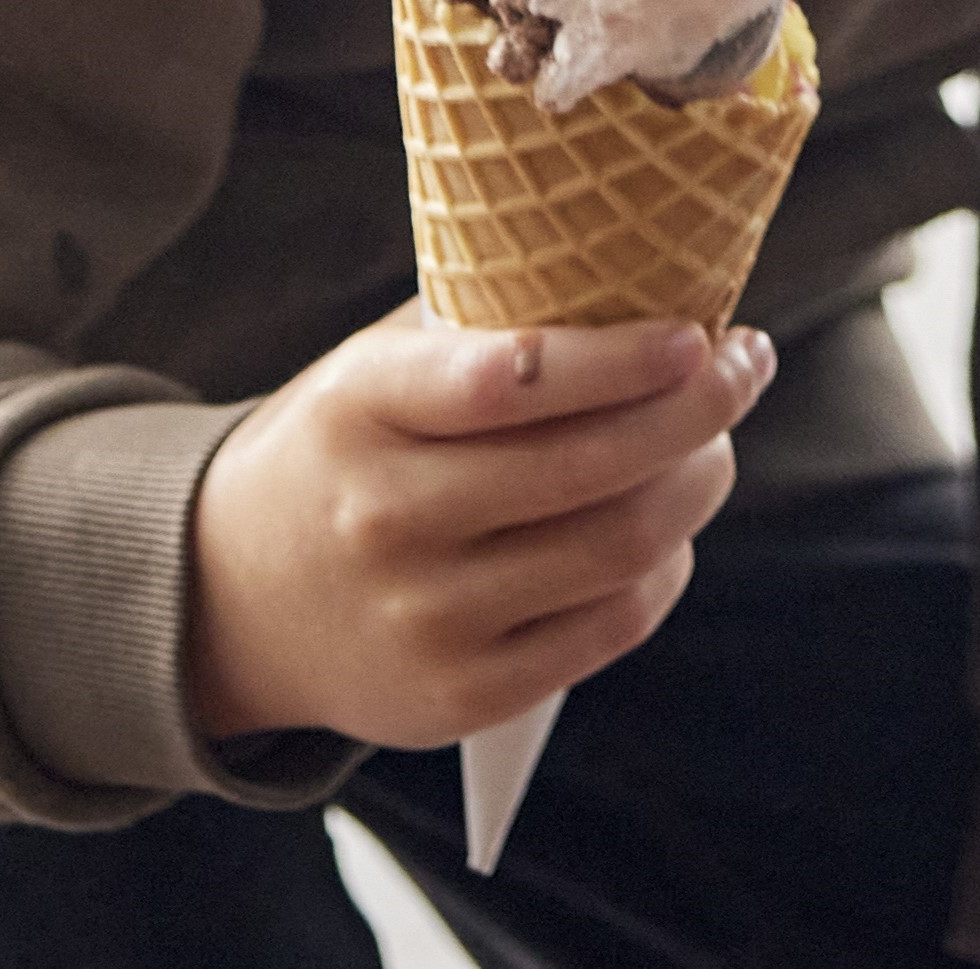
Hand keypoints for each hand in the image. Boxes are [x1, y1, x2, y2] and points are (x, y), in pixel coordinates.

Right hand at [184, 308, 771, 747]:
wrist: (234, 600)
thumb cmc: (344, 451)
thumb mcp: (375, 371)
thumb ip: (483, 330)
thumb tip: (645, 284)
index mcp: (359, 411)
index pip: (505, 380)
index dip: (620, 358)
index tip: (699, 331)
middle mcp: (385, 519)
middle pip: (590, 470)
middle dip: (698, 412)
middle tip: (745, 367)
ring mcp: (423, 618)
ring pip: (617, 549)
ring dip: (696, 485)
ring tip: (714, 444)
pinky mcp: (461, 696)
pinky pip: (609, 625)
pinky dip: (663, 567)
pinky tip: (669, 528)